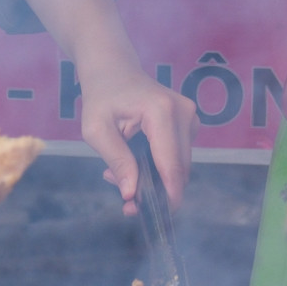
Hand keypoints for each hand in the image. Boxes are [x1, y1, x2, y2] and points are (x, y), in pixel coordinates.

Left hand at [84, 60, 198, 215]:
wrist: (113, 69)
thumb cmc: (101, 96)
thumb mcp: (96, 130)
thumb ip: (116, 161)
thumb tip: (131, 194)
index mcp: (161, 111)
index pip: (171, 164)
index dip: (168, 195)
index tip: (156, 216)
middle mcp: (183, 113)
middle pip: (179, 169)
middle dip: (156, 191)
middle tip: (127, 203)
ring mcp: (190, 117)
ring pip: (180, 166)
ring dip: (155, 180)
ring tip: (120, 175)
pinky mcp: (190, 123)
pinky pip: (179, 156)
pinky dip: (159, 167)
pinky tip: (133, 162)